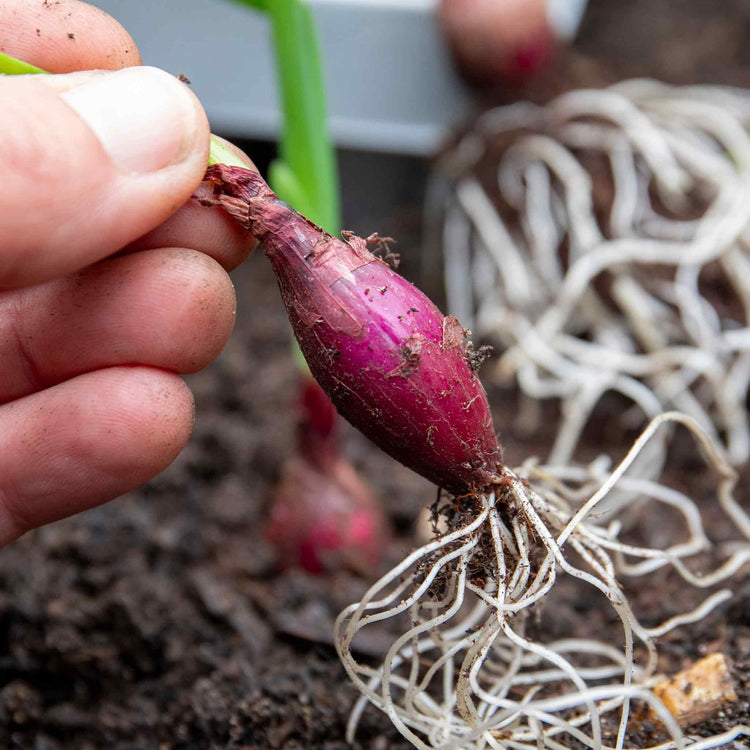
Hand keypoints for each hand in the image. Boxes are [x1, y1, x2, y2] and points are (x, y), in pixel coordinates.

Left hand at [0, 0, 256, 544]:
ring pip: (52, 347)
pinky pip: (20, 470)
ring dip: (139, 333)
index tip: (150, 88)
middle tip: (218, 221)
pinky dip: (93, 447)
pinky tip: (145, 419)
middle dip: (143, 220)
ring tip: (187, 321)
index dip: (78, 76)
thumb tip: (159, 122)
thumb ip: (1, 170)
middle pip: (52, 224)